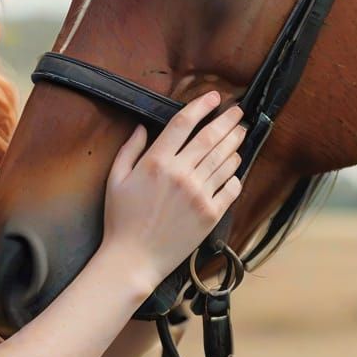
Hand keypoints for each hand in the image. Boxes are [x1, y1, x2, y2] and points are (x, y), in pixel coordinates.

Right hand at [100, 92, 244, 295]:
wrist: (133, 259)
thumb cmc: (121, 220)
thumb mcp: (116, 179)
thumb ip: (130, 149)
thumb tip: (143, 126)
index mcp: (156, 162)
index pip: (184, 123)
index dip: (201, 106)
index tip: (214, 97)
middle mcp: (181, 174)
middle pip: (211, 138)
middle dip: (228, 120)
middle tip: (238, 110)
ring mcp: (198, 194)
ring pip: (225, 159)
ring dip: (235, 143)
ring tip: (241, 133)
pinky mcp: (210, 214)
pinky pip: (231, 187)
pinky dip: (236, 174)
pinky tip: (236, 166)